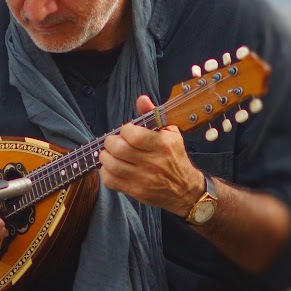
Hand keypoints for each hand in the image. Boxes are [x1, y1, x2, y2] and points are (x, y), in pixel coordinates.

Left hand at [99, 95, 204, 216]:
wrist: (184, 189)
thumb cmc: (175, 157)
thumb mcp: (170, 133)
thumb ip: (153, 114)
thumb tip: (142, 99)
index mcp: (163, 144)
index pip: (133, 134)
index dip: (125, 130)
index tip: (127, 131)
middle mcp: (154, 162)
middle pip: (119, 149)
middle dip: (111, 142)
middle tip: (114, 142)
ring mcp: (144, 179)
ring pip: (112, 165)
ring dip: (106, 157)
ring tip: (110, 154)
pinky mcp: (137, 191)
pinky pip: (111, 181)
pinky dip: (106, 172)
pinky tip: (112, 167)